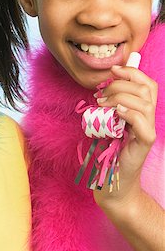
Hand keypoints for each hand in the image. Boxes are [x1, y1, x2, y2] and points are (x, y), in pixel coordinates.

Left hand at [93, 65, 157, 210]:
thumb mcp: (107, 120)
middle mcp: (148, 119)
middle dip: (120, 85)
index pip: (148, 84)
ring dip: (119, 98)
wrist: (111, 180)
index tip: (113, 70)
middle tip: (101, 94)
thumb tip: (104, 82)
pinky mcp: (144, 144)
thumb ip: (110, 102)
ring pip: (144, 103)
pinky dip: (128, 113)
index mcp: (142, 110)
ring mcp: (147, 131)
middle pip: (145, 89)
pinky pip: (143, 122)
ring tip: (102, 104)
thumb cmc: (107, 149)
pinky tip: (115, 114)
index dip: (132, 72)